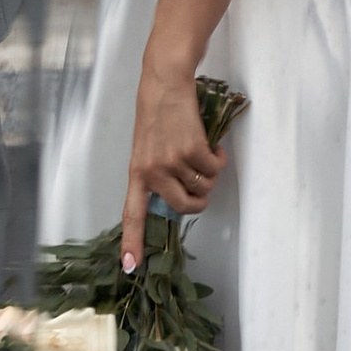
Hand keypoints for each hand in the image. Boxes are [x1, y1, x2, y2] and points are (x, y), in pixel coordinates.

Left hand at [122, 58, 226, 248]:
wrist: (164, 83)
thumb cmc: (156, 114)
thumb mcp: (146, 148)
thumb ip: (156, 174)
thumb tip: (178, 197)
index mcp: (137, 173)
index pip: (132, 214)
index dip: (133, 242)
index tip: (132, 267)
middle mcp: (152, 171)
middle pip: (184, 206)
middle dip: (200, 200)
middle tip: (203, 184)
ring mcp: (172, 161)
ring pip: (203, 187)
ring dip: (210, 175)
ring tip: (205, 156)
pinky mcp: (192, 149)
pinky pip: (214, 169)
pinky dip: (218, 159)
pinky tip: (212, 145)